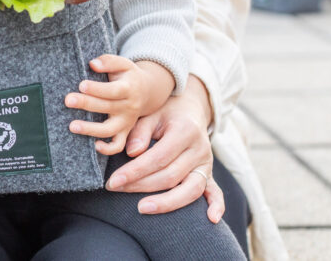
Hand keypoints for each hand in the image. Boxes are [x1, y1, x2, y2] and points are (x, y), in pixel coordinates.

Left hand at [65, 54, 174, 154]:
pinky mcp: (124, 132)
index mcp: (129, 89)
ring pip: (109, 130)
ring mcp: (126, 122)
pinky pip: (118, 145)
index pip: (112, 91)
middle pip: (107, 107)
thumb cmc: (128, 75)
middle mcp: (129, 107)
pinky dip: (108, 149)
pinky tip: (93, 145)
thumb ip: (108, 61)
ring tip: (72, 125)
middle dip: (86, 104)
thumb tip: (92, 64)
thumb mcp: (123, 63)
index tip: (81, 85)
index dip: (97, 89)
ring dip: (91, 129)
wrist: (147, 91)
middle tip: (68, 100)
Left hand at [104, 75, 224, 223]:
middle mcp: (199, 149)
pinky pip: (215, 192)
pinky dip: (216, 206)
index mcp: (185, 131)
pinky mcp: (209, 173)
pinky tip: (211, 221)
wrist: (189, 109)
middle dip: (141, 186)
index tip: (113, 181)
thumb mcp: (151, 113)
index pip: (158, 158)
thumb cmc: (164, 112)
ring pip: (190, 189)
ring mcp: (206, 163)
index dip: (135, 171)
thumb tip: (132, 153)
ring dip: (167, 203)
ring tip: (142, 208)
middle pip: (171, 176)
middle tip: (115, 189)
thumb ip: (140, 131)